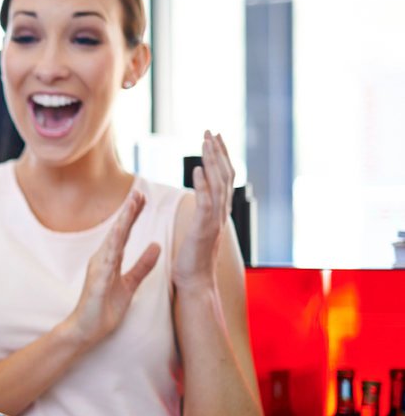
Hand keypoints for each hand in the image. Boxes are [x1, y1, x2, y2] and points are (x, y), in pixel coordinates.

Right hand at [65, 190, 160, 348]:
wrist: (86, 329)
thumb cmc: (104, 308)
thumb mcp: (130, 284)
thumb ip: (142, 265)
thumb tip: (157, 246)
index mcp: (110, 259)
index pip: (124, 233)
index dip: (133, 215)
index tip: (143, 197)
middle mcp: (102, 259)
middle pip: (117, 231)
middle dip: (128, 211)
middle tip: (138, 192)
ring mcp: (98, 269)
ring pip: (112, 241)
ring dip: (122, 223)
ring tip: (131, 206)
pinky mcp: (97, 281)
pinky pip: (107, 261)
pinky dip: (113, 246)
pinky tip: (119, 235)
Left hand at [172, 132, 233, 292]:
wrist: (195, 284)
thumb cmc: (192, 260)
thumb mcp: (198, 231)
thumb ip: (203, 214)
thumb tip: (201, 200)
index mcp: (218, 212)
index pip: (223, 178)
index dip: (221, 157)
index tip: (215, 138)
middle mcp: (221, 213)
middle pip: (224, 176)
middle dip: (218, 152)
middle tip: (211, 131)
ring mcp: (215, 221)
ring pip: (218, 185)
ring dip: (212, 161)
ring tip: (205, 141)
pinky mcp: (204, 230)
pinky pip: (206, 203)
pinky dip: (203, 184)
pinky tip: (197, 168)